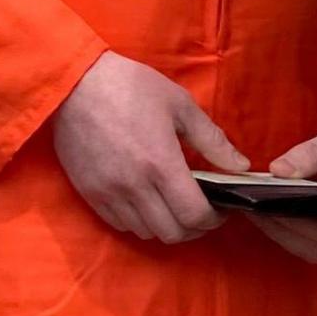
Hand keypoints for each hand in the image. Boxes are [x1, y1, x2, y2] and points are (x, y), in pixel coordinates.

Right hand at [48, 52, 244, 244]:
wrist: (75, 82)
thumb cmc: (131, 86)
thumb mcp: (179, 104)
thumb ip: (213, 140)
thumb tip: (241, 166)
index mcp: (161, 164)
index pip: (195, 215)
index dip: (214, 219)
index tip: (220, 209)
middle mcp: (135, 186)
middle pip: (172, 233)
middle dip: (193, 228)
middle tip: (199, 211)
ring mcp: (109, 193)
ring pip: (146, 233)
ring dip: (165, 225)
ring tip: (172, 205)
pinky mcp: (89, 193)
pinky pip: (120, 225)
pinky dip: (139, 221)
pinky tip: (146, 201)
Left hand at [245, 93, 316, 264]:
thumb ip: (315, 152)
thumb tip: (278, 171)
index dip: (298, 227)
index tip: (266, 211)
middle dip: (284, 231)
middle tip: (252, 209)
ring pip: (314, 243)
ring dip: (283, 230)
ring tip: (254, 208)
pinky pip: (312, 231)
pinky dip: (289, 223)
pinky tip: (267, 205)